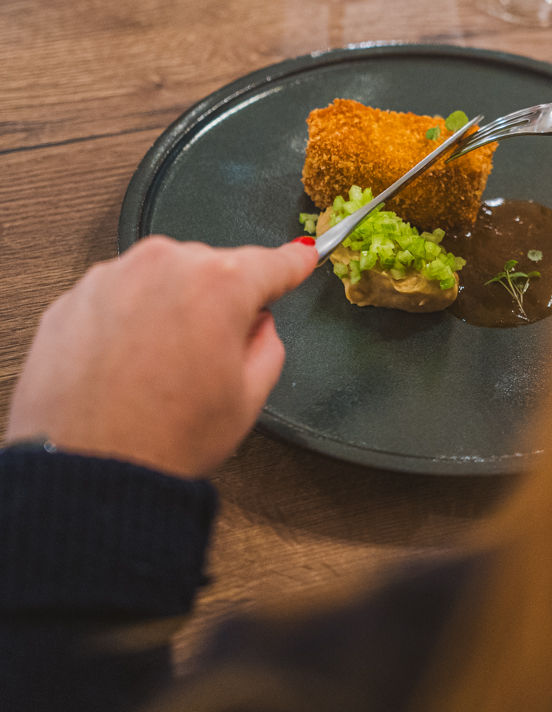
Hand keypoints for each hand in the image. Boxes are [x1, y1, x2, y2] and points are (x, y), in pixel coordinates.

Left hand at [4, 236, 316, 477]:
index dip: (293, 262)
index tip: (302, 255)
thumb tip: (257, 325)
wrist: (87, 470)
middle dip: (214, 303)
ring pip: (158, 281)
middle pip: (209, 270)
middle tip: (205, 358)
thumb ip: (267, 344)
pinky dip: (124, 323)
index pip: (272, 263)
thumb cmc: (163, 439)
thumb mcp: (248, 399)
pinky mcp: (73, 298)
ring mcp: (112, 277)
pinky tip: (125, 369)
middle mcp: (164, 265)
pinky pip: (115, 298)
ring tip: (157, 371)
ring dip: (166, 310)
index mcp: (220, 284)